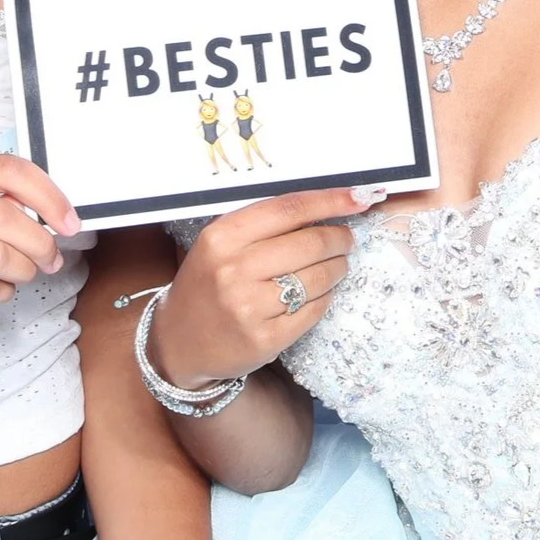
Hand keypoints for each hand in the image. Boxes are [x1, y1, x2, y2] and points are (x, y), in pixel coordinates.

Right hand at [147, 186, 371, 389]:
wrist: (181, 341)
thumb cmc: (207, 283)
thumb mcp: (220, 244)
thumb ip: (263, 225)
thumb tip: (324, 208)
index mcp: (223, 236)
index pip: (289, 209)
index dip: (329, 201)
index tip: (358, 197)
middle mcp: (234, 269)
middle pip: (310, 243)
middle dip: (339, 238)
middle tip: (346, 238)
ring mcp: (250, 307)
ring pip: (318, 278)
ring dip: (337, 268)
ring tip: (336, 265)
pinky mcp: (265, 339)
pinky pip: (313, 310)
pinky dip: (325, 297)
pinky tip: (320, 292)